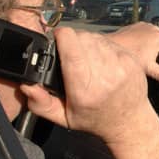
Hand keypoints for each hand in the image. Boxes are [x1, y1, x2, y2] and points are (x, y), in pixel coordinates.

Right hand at [21, 27, 158, 158]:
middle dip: (71, 40)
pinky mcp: (131, 59)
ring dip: (86, 42)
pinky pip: (110, 42)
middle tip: (69, 53)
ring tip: (84, 58)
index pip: (72, 47)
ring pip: (96, 37)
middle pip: (82, 37)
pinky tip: (100, 60)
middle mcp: (105, 75)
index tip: (55, 39)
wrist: (130, 121)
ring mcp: (121, 65)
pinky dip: (101, 46)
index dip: (60, 36)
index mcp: (85, 89)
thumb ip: (42, 103)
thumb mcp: (64, 118)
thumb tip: (27, 85)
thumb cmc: (96, 119)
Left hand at [106, 22, 158, 89]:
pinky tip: (138, 49)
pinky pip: (148, 34)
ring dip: (155, 47)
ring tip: (144, 56)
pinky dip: (147, 41)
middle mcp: (154, 29)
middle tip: (153, 63)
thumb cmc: (127, 55)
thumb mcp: (148, 68)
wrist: (109, 46)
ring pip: (158, 39)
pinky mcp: (138, 25)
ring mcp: (146, 26)